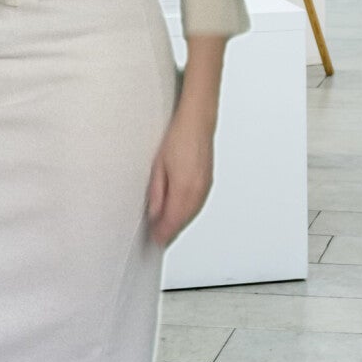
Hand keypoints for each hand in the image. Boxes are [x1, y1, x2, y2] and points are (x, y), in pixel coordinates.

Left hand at [146, 112, 215, 244]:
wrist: (197, 122)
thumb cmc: (178, 138)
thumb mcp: (158, 166)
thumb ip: (156, 193)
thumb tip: (154, 213)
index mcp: (184, 189)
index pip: (172, 222)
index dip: (161, 233)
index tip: (153, 239)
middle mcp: (197, 191)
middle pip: (182, 221)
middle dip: (169, 231)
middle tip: (156, 236)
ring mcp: (205, 188)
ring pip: (191, 215)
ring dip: (178, 222)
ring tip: (165, 227)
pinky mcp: (208, 183)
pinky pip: (197, 206)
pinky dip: (187, 213)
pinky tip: (179, 212)